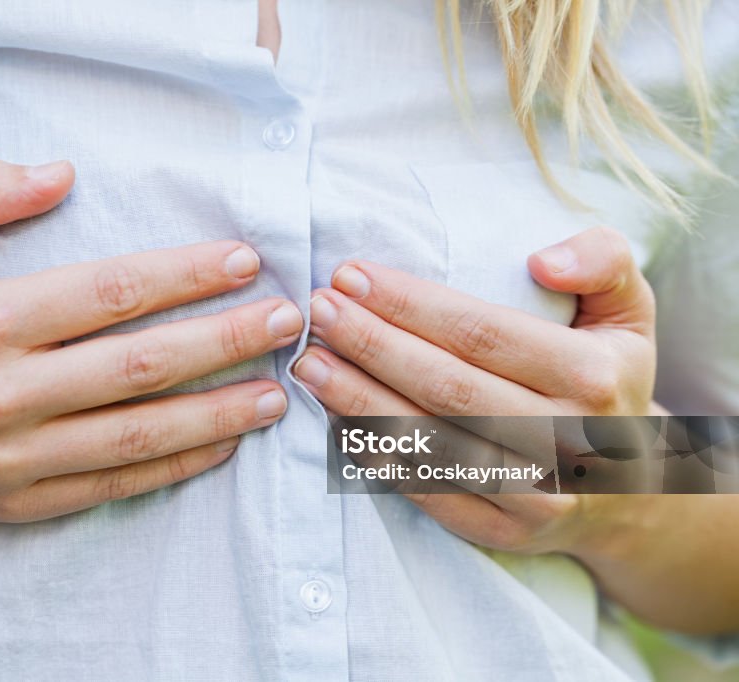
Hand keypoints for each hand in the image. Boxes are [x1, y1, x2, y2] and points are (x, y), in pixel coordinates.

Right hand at [0, 160, 302, 522]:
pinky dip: (175, 466)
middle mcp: (4, 392)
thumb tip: (60, 172)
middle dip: (225, 341)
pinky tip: (222, 444)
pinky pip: (115, 484)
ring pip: (139, 433)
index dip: (185, 275)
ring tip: (274, 392)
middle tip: (285, 322)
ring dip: (217, 412)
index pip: (110, 292)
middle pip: (141, 365)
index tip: (243, 262)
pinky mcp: (20, 501)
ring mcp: (14, 456)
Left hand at [293, 226, 655, 554]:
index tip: (350, 275)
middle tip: (318, 310)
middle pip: (447, 387)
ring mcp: (535, 493)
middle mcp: (567, 440)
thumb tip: (542, 261)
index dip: (409, 304)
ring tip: (310, 363)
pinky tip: (334, 418)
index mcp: (593, 377)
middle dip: (372, 344)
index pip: (483, 333)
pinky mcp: (503, 530)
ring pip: (430, 444)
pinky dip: (375, 455)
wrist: (630, 488)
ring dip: (359, 402)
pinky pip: (426, 491)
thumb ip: (604, 262)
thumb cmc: (607, 378)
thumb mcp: (627, 312)